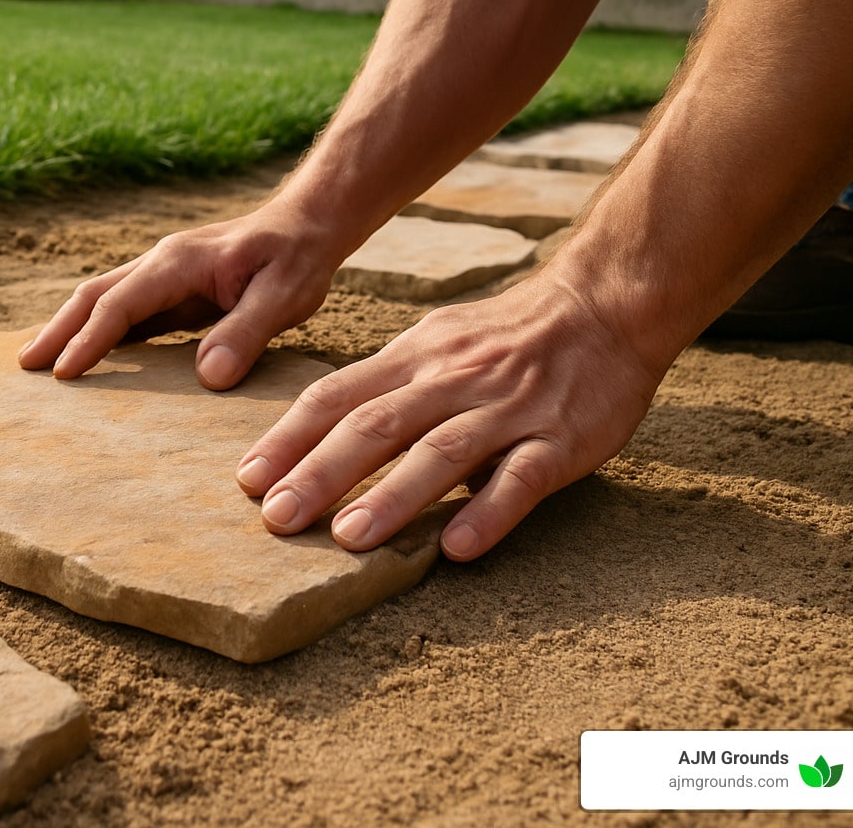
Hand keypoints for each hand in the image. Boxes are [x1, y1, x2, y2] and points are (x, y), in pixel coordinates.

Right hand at [19, 199, 346, 388]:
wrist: (309, 223)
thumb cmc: (298, 257)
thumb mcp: (284, 295)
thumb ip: (245, 332)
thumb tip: (207, 378)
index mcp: (177, 263)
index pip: (120, 304)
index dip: (90, 340)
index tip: (63, 373)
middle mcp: (160, 263)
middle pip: (94, 296)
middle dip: (57, 330)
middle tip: (24, 368)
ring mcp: (164, 275)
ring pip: (103, 300)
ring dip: (69, 329)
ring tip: (39, 364)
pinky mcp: (173, 289)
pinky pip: (125, 312)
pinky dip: (99, 333)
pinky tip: (87, 357)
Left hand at [234, 271, 666, 559]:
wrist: (606, 304)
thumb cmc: (507, 335)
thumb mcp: (436, 342)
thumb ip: (387, 387)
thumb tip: (327, 434)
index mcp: (414, 358)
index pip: (336, 396)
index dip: (290, 438)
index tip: (247, 481)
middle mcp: (452, 380)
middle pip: (376, 425)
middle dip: (321, 472)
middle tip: (276, 520)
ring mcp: (507, 410)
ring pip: (441, 452)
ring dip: (392, 496)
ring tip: (347, 538)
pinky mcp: (560, 439)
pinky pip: (521, 477)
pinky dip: (488, 511)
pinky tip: (458, 547)